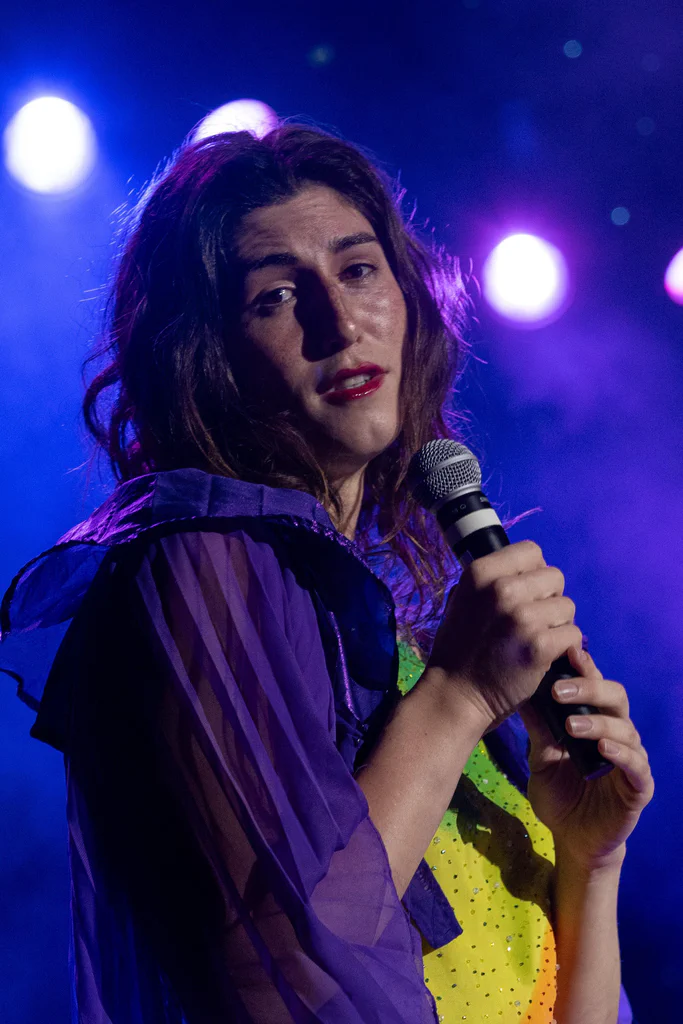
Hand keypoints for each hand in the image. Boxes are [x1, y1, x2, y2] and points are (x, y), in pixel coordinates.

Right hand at [426, 540, 582, 727]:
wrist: (455, 695)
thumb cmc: (458, 649)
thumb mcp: (461, 600)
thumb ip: (491, 581)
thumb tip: (522, 569)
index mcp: (480, 572)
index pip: (531, 551)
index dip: (534, 572)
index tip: (526, 594)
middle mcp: (501, 589)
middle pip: (555, 576)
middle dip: (549, 598)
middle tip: (533, 621)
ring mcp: (521, 618)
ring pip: (567, 606)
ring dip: (558, 623)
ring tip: (537, 639)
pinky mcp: (539, 646)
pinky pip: (573, 634)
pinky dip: (566, 647)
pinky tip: (547, 656)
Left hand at [520, 646, 653, 869]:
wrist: (572, 839)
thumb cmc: (560, 793)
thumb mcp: (540, 756)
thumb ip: (537, 726)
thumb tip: (517, 688)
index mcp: (595, 720)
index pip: (594, 685)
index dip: (584, 667)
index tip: (565, 652)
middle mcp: (617, 733)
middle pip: (615, 697)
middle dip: (589, 688)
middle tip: (558, 690)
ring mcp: (631, 759)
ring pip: (625, 728)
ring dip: (598, 723)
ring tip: (571, 725)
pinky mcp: (639, 787)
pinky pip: (637, 765)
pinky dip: (621, 754)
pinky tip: (603, 749)